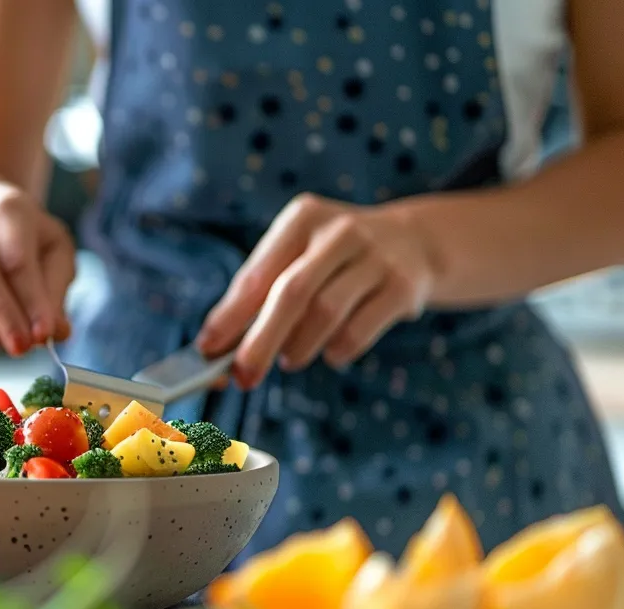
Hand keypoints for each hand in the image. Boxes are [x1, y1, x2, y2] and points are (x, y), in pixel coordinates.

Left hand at [196, 193, 438, 387]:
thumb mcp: (299, 255)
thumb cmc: (335, 258)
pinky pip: (358, 331)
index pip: (257, 274)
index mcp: (303, 218)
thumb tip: (215, 345)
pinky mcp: (403, 287)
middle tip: (244, 375)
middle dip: (261, 340)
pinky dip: (336, 350)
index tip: (208, 348)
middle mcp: (340, 231)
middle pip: (291, 292)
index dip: (230, 315)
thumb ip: (260, 293)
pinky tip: (330, 351)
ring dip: (299, 346)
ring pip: (325, 313)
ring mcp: (376, 257)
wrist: (416, 242)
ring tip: (290, 358)